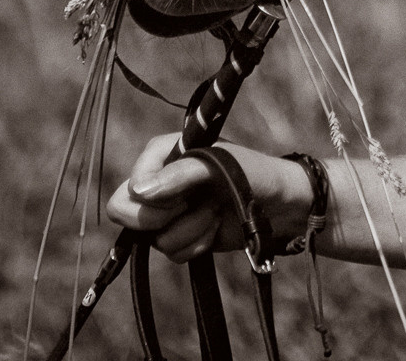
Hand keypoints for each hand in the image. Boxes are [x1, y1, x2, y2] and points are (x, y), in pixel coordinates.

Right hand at [105, 134, 310, 262]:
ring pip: (155, 239)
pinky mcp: (181, 235)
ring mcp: (168, 212)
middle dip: (158, 221)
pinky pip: (173, 253)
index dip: (149, 201)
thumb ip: (181, 174)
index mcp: (163, 154)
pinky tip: (215, 228)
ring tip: (215, 211)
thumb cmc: (254, 172)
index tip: (181, 199)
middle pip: (124, 213)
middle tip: (188, 208)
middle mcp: (159, 182)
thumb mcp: (220, 165)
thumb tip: (140, 191)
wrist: (281, 204)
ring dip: (191, 230)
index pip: (130, 186)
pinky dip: (197, 243)